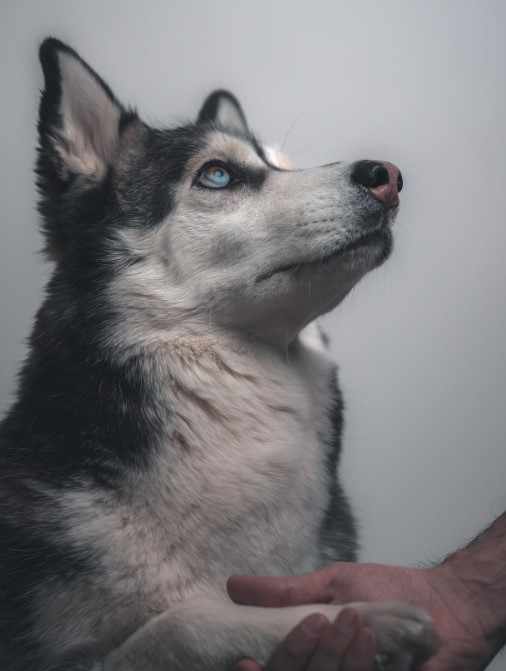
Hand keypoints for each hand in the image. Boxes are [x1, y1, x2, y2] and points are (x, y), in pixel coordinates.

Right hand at [228, 562, 496, 670]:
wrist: (445, 606)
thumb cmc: (389, 591)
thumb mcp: (331, 584)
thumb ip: (285, 592)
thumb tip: (233, 585)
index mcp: (309, 649)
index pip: (270, 667)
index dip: (253, 669)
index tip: (244, 659)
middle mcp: (325, 670)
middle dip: (297, 653)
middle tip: (320, 622)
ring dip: (336, 655)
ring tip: (358, 621)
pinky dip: (358, 665)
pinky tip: (370, 640)